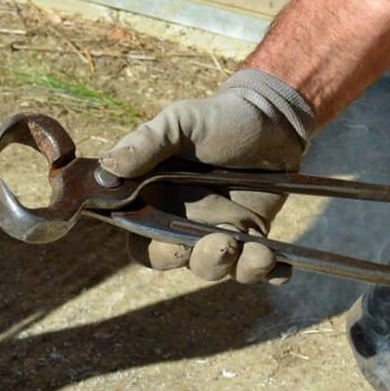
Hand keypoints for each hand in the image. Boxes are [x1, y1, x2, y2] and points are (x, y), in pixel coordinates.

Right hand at [101, 68, 315, 282]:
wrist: (271, 121)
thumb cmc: (218, 119)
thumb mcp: (180, 122)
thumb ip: (147, 143)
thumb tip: (109, 166)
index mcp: (157, 203)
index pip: (145, 245)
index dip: (157, 253)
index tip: (174, 244)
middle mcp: (185, 224)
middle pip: (185, 263)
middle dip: (203, 261)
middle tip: (223, 243)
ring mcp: (221, 231)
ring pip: (221, 268)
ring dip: (237, 267)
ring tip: (259, 252)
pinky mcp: (254, 235)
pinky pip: (257, 264)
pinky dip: (268, 271)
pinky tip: (280, 266)